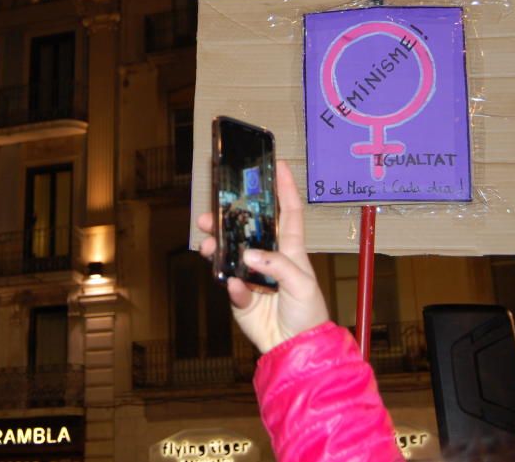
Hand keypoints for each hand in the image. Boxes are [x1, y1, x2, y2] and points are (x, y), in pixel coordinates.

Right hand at [199, 160, 328, 352]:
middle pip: (246, 228)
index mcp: (291, 249)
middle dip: (229, 215)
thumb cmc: (308, 312)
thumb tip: (247, 255)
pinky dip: (229, 285)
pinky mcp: (240, 295)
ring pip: (229, 252)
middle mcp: (269, 256)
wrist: (295, 348)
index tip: (277, 165)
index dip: (284, 188)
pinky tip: (234, 287)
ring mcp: (252, 275)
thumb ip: (277, 266)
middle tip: (210, 210)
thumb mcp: (302, 285)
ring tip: (206, 243)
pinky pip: (229, 283)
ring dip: (216, 245)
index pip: (289, 212)